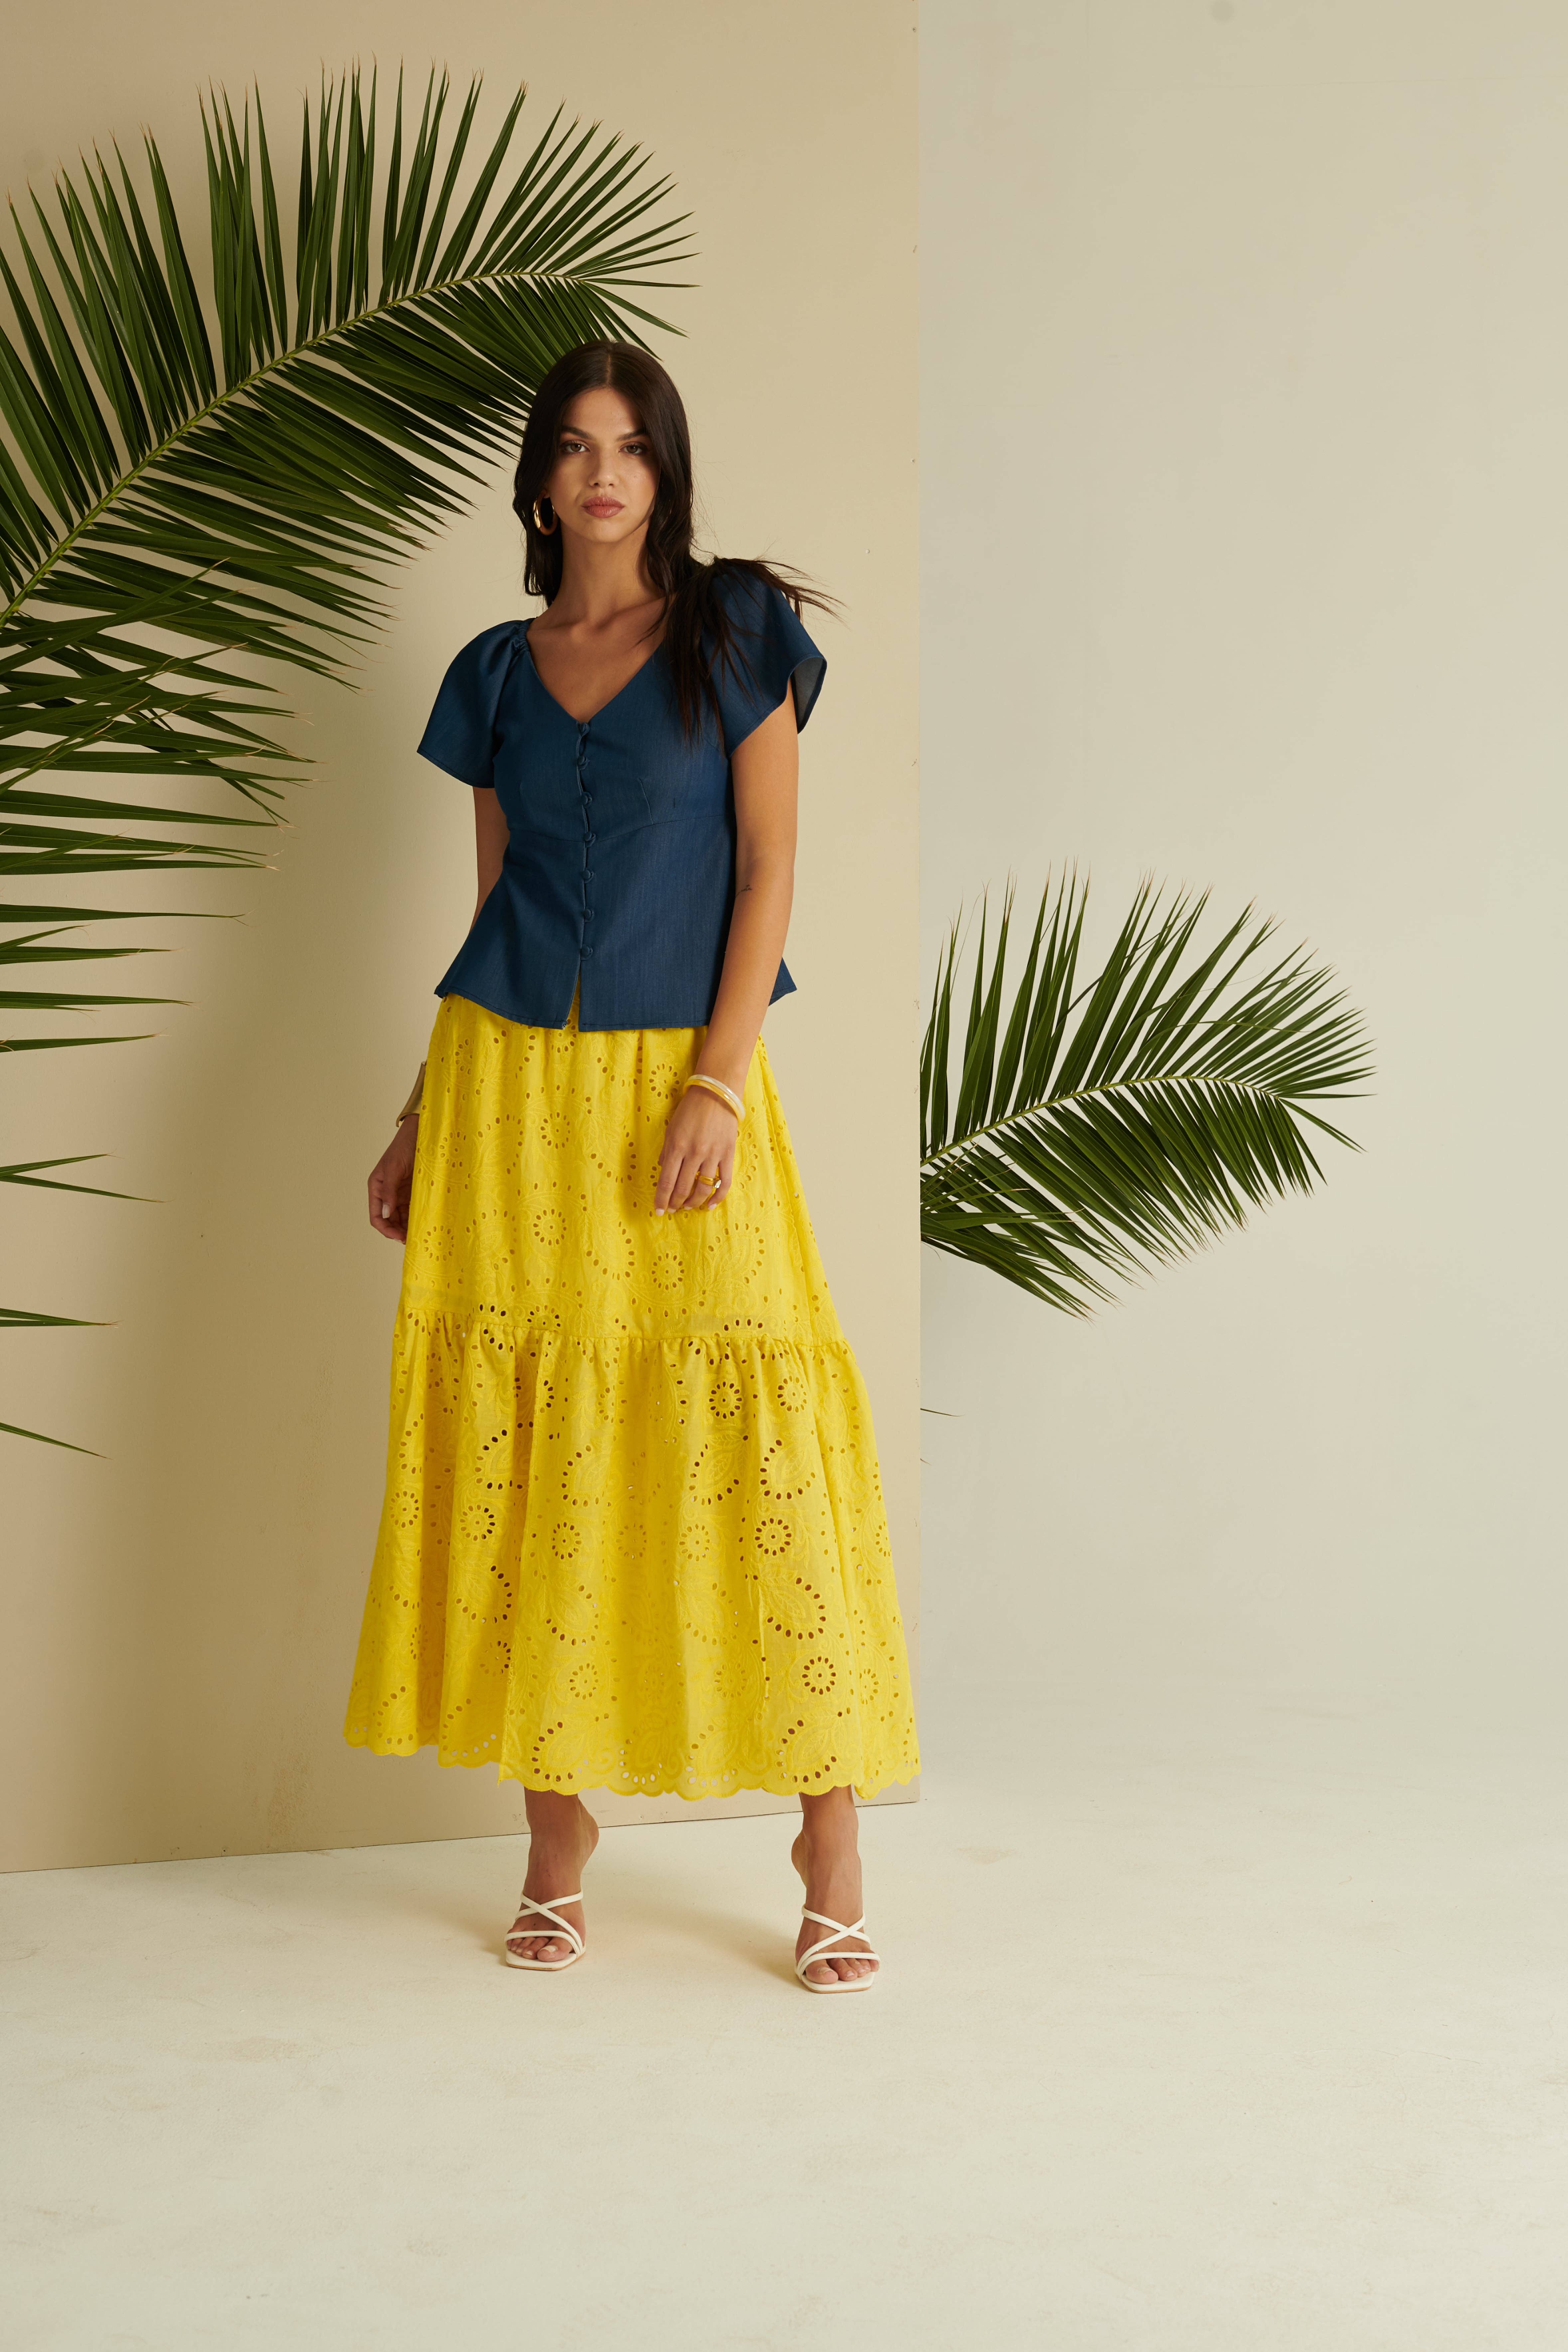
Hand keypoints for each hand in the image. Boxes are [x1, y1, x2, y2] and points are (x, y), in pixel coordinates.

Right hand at [367, 1118, 417, 1241]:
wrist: (422, 1133)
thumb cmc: (404, 1147)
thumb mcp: (394, 1168)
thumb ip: (389, 1191)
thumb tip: (386, 1213)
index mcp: (376, 1188)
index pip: (376, 1217)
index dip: (386, 1230)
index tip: (399, 1238)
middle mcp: (386, 1193)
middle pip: (389, 1220)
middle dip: (398, 1231)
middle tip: (412, 1240)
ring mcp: (399, 1193)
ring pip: (401, 1217)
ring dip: (407, 1227)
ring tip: (419, 1235)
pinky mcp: (412, 1192)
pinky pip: (412, 1209)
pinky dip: (416, 1218)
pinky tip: (424, 1223)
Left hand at [654, 1085, 737, 1213]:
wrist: (716, 1094)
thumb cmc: (690, 1110)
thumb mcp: (671, 1129)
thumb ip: (667, 1152)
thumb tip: (663, 1172)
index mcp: (677, 1146)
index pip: (666, 1181)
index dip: (662, 1199)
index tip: (658, 1211)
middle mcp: (694, 1153)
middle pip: (683, 1188)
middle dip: (675, 1203)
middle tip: (672, 1209)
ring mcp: (713, 1155)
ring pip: (702, 1189)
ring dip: (693, 1203)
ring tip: (687, 1207)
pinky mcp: (728, 1155)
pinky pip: (724, 1182)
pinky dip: (717, 1198)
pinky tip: (709, 1206)